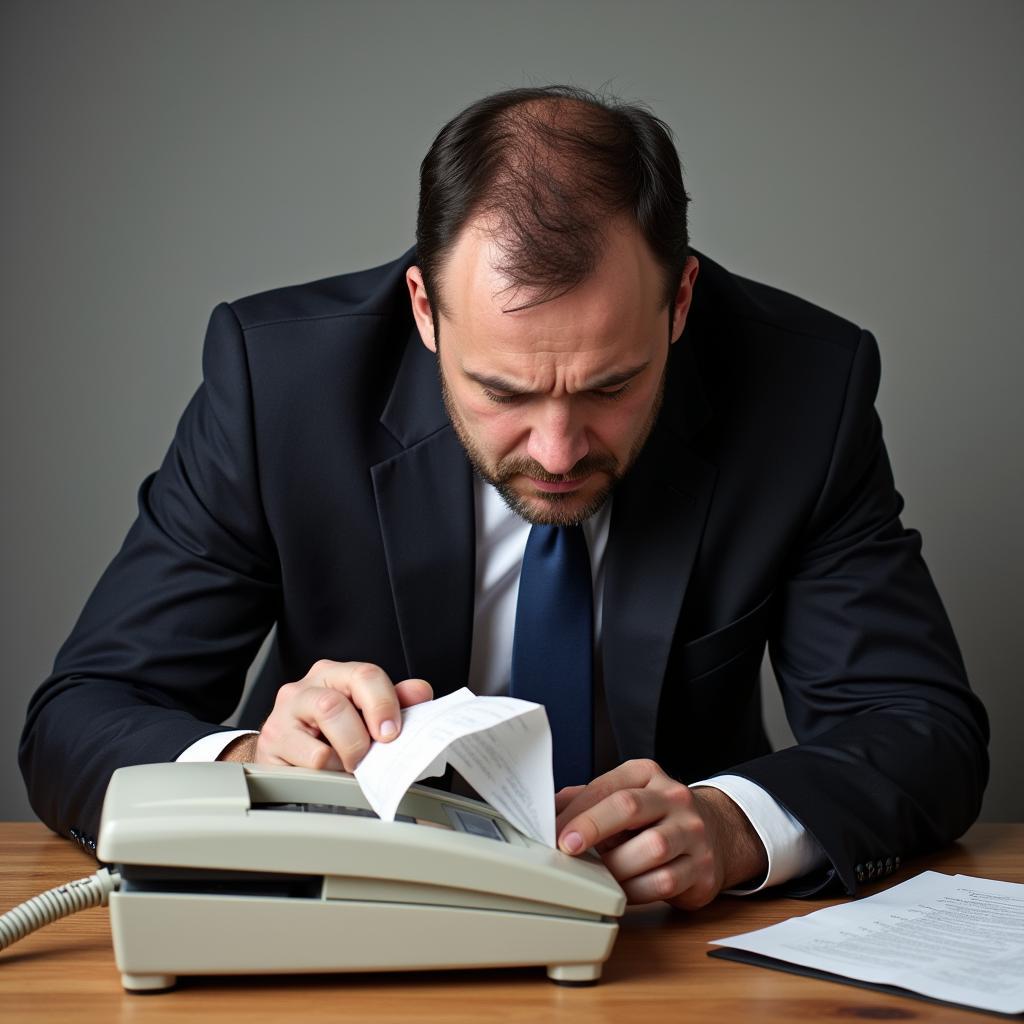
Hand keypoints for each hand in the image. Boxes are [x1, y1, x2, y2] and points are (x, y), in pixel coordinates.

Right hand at [219, 660, 431, 770]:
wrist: (289, 755)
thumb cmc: (332, 733)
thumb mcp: (366, 715)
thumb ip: (396, 702)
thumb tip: (421, 692)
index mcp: (334, 674)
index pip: (364, 675)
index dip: (384, 704)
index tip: (392, 733)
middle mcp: (305, 688)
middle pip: (335, 704)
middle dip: (358, 738)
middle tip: (368, 757)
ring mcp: (283, 714)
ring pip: (316, 732)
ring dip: (342, 755)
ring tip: (346, 765)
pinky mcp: (270, 744)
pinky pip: (308, 760)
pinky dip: (326, 772)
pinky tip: (325, 771)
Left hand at [555, 759, 767, 908]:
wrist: (717, 833)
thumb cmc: (657, 816)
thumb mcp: (625, 796)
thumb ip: (588, 801)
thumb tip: (547, 811)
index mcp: (647, 775)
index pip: (608, 786)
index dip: (577, 810)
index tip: (552, 829)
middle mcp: (673, 798)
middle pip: (629, 806)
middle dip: (592, 827)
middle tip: (566, 847)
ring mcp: (692, 833)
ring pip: (650, 849)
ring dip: (615, 866)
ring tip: (597, 875)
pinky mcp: (703, 869)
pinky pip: (664, 883)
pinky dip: (635, 891)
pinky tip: (621, 892)